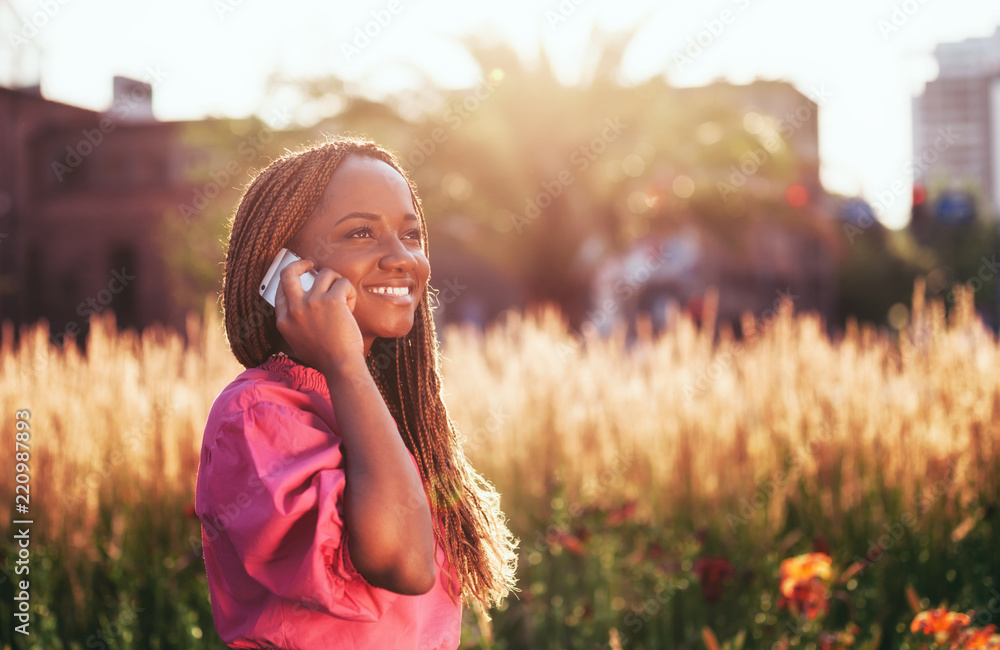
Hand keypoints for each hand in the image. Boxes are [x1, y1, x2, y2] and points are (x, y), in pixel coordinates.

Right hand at [274, 258, 364, 372]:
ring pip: (324, 273)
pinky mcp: (332, 300)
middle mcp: (294, 309)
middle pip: (288, 272)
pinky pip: (342, 283)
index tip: (300, 276)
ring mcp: (312, 302)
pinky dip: (349, 292)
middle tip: (311, 264)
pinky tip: (350, 306)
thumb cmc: (324, 357)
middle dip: (300, 263)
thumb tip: (300, 305)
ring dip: (336, 282)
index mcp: (284, 320)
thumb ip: (295, 323)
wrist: (340, 366)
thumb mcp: (297, 342)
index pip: (281, 290)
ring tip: (343, 297)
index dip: (291, 280)